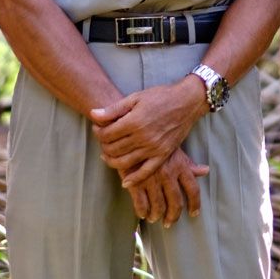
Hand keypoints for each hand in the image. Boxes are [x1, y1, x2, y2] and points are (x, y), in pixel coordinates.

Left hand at [90, 78, 208, 185]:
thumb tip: (93, 114)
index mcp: (134, 121)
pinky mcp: (163, 154)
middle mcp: (142, 137)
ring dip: (112, 161)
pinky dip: (134, 179)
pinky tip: (125, 182)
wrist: (186, 102)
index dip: (98, 132)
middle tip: (102, 140)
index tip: (97, 128)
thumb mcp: (135, 98)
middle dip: (104, 145)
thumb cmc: (160, 97)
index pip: (106, 134)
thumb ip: (113, 109)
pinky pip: (146, 171)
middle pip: (113, 149)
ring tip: (108, 155)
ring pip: (125, 162)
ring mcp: (153, 148)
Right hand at [129, 148, 208, 224]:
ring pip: (158, 206)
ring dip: (156, 215)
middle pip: (175, 203)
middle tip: (169, 223)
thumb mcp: (174, 150)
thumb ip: (189, 164)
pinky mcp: (135, 182)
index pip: (193, 189)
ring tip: (154, 218)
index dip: (195, 204)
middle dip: (173, 216)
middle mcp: (168, 174)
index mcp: (180, 166)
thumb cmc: (155, 142)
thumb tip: (205, 171)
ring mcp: (152, 179)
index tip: (194, 213)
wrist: (132, 135)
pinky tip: (142, 214)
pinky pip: (141, 203)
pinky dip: (142, 211)